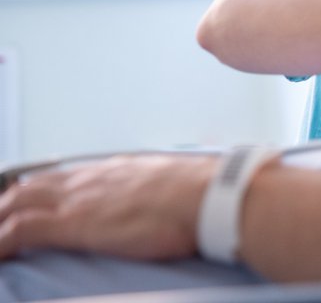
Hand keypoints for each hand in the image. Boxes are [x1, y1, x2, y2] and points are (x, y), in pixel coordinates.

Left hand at [0, 155, 216, 260]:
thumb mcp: (174, 186)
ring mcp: (79, 198)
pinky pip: (19, 230)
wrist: (209, 196)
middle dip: (8, 203)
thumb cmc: (202, 195)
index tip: (27, 198)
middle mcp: (91, 178)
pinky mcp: (73, 223)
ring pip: (17, 202)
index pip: (65, 175)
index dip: (40, 188)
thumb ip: (159, 191)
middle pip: (31, 186)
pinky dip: (1, 241)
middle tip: (0, 218)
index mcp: (115, 169)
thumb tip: (168, 201)